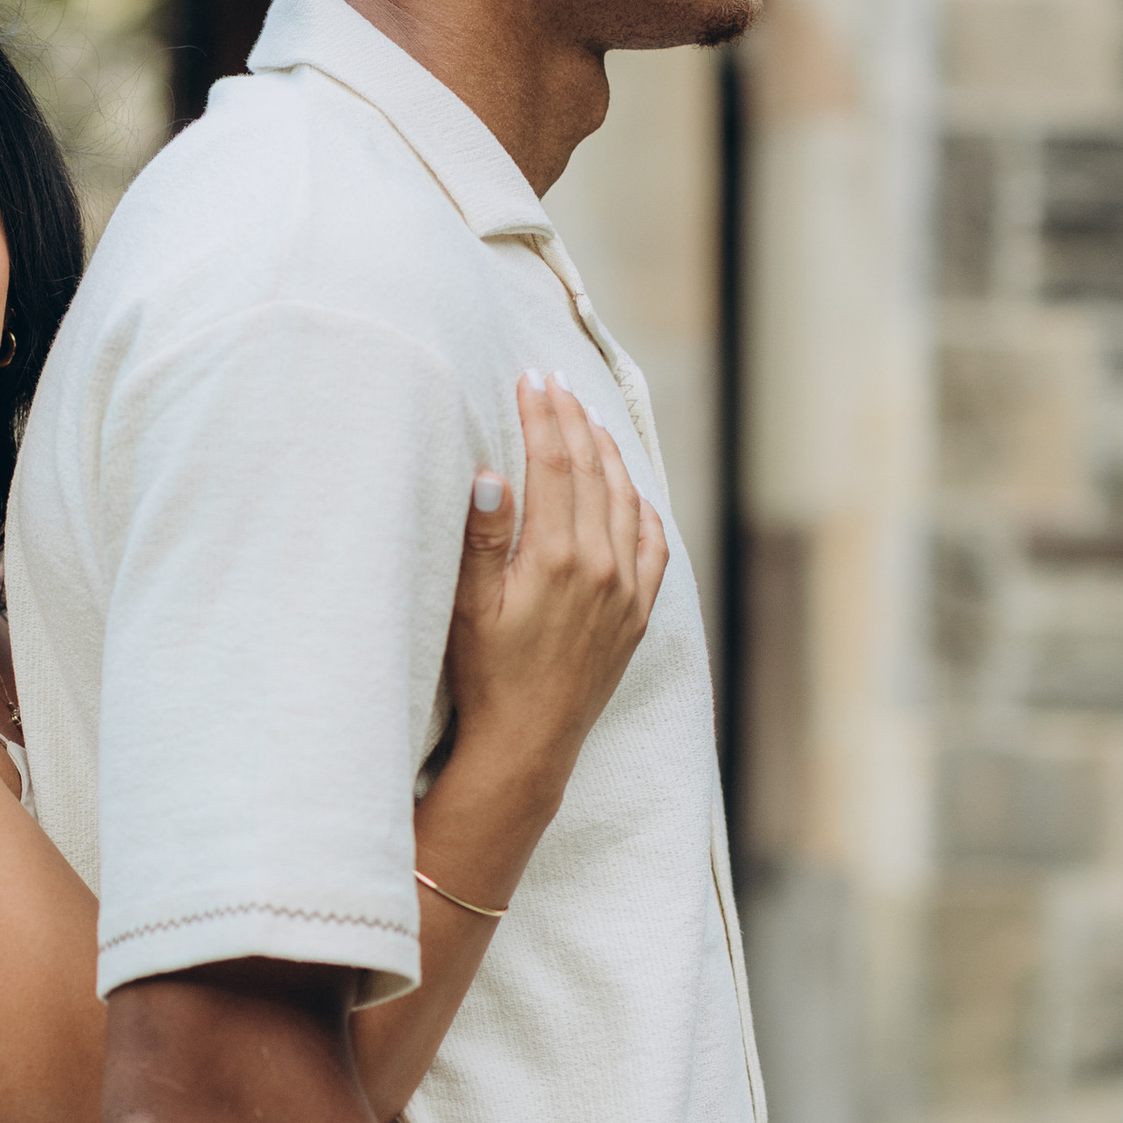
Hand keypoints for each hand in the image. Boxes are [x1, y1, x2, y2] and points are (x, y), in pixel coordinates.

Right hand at [445, 374, 666, 796]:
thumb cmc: (486, 676)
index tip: (531, 378)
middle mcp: (602, 567)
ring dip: (607, 454)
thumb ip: (483, 539)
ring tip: (589, 420)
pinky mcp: (637, 613)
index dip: (543, 415)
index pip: (554, 465)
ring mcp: (626, 590)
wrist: (527, 743)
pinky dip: (641, 506)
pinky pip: (652, 544)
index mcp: (558, 558)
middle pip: (591, 472)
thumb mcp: (470, 608)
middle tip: (555, 383)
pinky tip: (629, 490)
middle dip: (573, 420)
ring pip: (625, 500)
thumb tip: (490, 474)